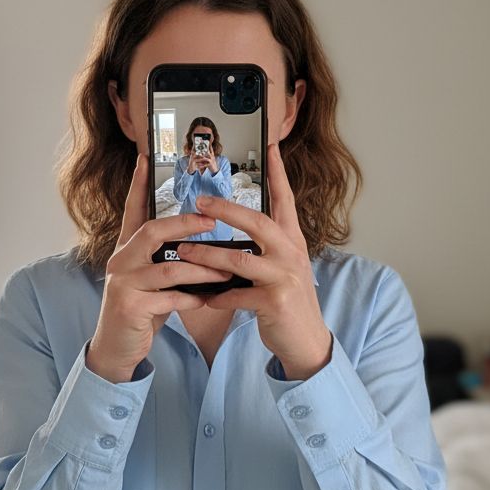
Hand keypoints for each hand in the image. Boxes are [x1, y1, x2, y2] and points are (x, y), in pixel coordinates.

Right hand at [86, 153, 232, 381]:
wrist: (116, 348)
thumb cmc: (140, 311)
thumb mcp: (151, 280)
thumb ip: (167, 260)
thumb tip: (201, 245)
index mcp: (127, 250)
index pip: (132, 210)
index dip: (139, 184)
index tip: (147, 158)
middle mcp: (120, 261)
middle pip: (152, 231)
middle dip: (184, 224)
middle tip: (212, 221)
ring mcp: (122, 284)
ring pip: (167, 268)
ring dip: (200, 270)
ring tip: (224, 272)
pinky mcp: (129, 307)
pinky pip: (167, 298)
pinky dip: (190, 298)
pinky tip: (206, 300)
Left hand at [174, 142, 332, 380]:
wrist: (307, 341)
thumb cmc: (288, 303)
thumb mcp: (281, 269)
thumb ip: (264, 250)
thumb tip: (233, 235)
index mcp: (292, 242)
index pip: (285, 201)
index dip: (278, 174)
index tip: (271, 147)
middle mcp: (291, 254)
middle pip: (256, 223)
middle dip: (225, 210)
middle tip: (199, 202)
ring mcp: (284, 277)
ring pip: (239, 260)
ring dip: (206, 255)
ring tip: (182, 251)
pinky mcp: (275, 302)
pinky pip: (237, 294)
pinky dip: (217, 295)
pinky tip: (203, 297)